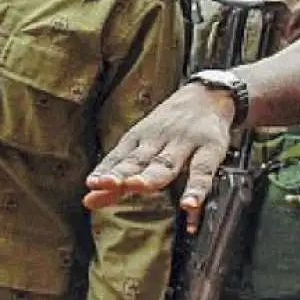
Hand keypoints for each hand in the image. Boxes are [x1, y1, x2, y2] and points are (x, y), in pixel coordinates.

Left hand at [83, 83, 234, 232]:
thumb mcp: (144, 143)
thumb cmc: (171, 124)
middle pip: (138, 159)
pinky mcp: (210, 149)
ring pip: (166, 162)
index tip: (91, 184)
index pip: (119, 157)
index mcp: (141, 137)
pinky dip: (196, 189)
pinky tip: (189, 205)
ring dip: (151, 176)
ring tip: (137, 187)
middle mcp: (159, 139)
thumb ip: (120, 174)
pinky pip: (202, 171)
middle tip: (105, 183)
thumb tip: (88, 200)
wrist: (209, 95)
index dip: (105, 170)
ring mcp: (184, 143)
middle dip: (121, 172)